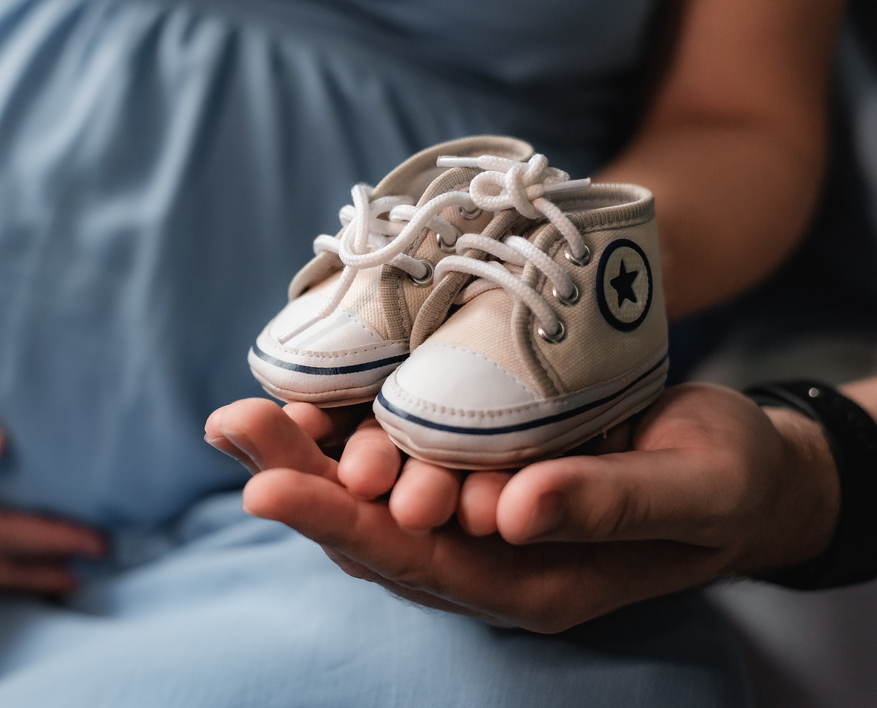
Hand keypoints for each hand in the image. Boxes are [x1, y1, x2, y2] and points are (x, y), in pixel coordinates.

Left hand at [206, 384, 839, 631]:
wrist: (741, 472)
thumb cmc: (725, 482)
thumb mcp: (690, 492)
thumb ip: (611, 505)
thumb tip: (512, 511)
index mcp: (533, 578)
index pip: (416, 562)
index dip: (338, 523)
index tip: (266, 487)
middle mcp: (487, 555)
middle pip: (370, 530)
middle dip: (296, 480)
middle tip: (233, 427)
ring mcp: (474, 515)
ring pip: (370, 495)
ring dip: (304, 454)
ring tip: (240, 414)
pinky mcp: (473, 467)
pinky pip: (396, 457)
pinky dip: (346, 429)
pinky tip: (301, 395)